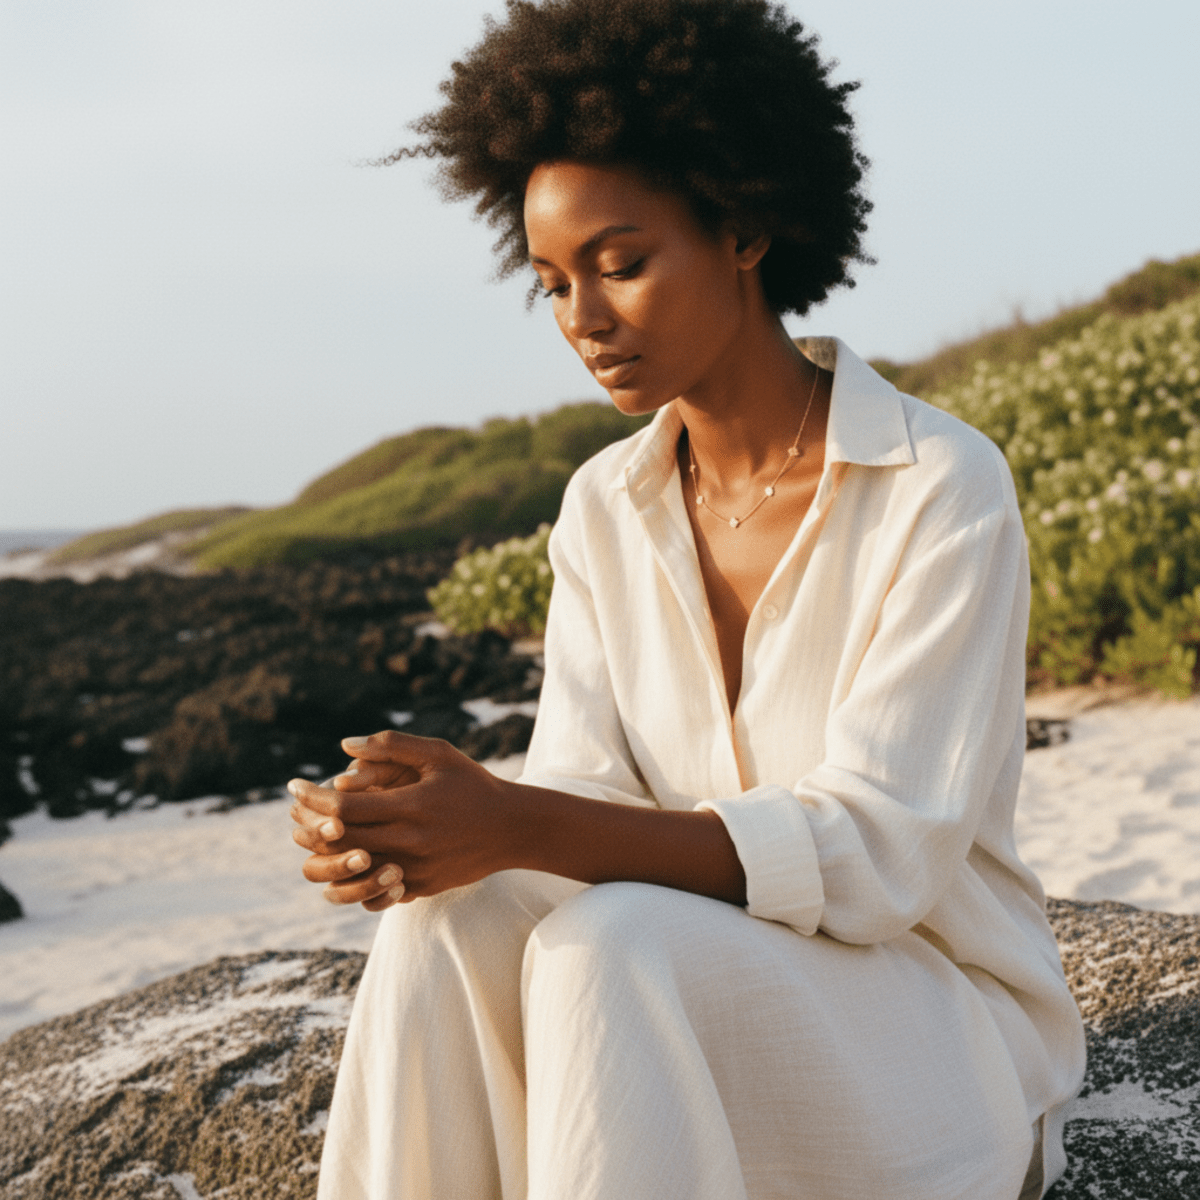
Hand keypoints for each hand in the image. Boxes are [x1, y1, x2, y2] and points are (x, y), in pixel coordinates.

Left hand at [289, 730, 518, 903]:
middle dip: (310, 825)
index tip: (294, 786)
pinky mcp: (419, 887)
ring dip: (326, 854)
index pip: (344, 808)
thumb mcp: (439, 754)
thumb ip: (392, 746)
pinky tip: (344, 858)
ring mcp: (414, 869)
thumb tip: (344, 746)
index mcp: (411, 807)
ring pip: (352, 870)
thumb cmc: (473, 784)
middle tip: (295, 810)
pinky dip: (352, 877)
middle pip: (341, 842)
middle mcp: (409, 842)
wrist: (512, 828)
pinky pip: (373, 891)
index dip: (312, 798)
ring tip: (314, 834)